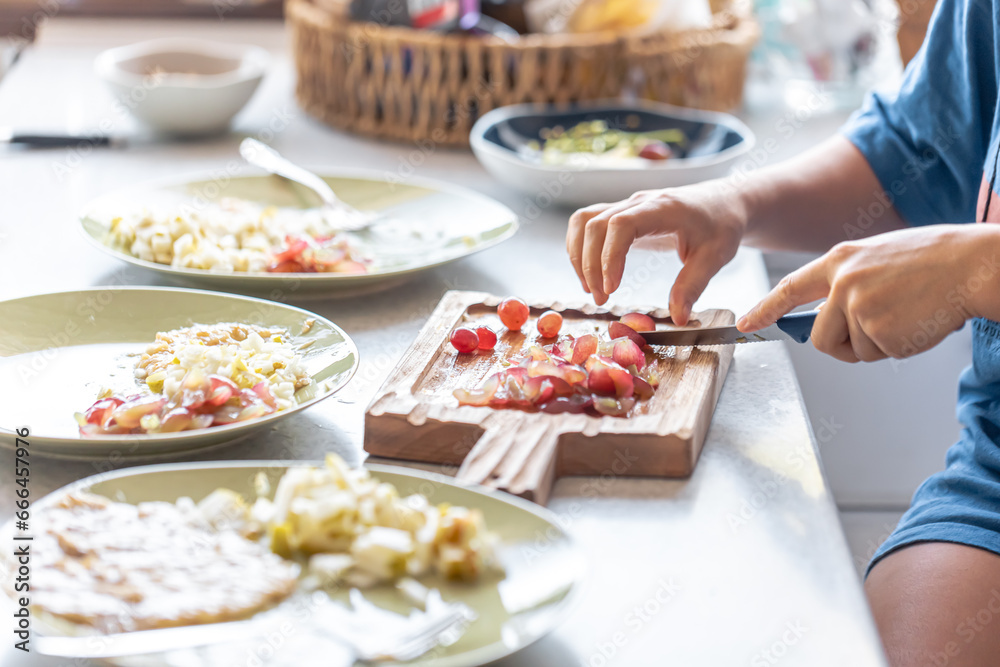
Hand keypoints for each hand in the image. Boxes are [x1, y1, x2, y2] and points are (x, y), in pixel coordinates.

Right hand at [566, 181, 746, 323]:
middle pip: (595, 224)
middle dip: (590, 265)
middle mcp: (638, 202)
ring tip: (591, 289)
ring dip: (579, 255)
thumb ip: (693, 285)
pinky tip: (589, 273)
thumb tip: (678, 317)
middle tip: (602, 300)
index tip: (612, 288)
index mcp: (663, 208)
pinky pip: (587, 222)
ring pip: (584, 221)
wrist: (724, 201)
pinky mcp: (621, 213)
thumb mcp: (715, 257)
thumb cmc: (722, 225)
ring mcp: (627, 205)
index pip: (621, 224)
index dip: (609, 256)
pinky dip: (579, 247)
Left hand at [737, 225, 999, 361]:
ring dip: (876, 345)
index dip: (766, 308)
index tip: (746, 322)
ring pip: (852, 349)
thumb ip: (847, 283)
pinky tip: (916, 322)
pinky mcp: (876, 327)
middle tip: (880, 329)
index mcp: (840, 259)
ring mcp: (856, 305)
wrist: (971, 265)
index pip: (790, 288)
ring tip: (905, 315)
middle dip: (845, 345)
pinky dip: (898, 347)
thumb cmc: (932, 262)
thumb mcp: (877, 259)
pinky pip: (878, 354)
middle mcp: (841, 282)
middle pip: (821, 337)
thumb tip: (826, 319)